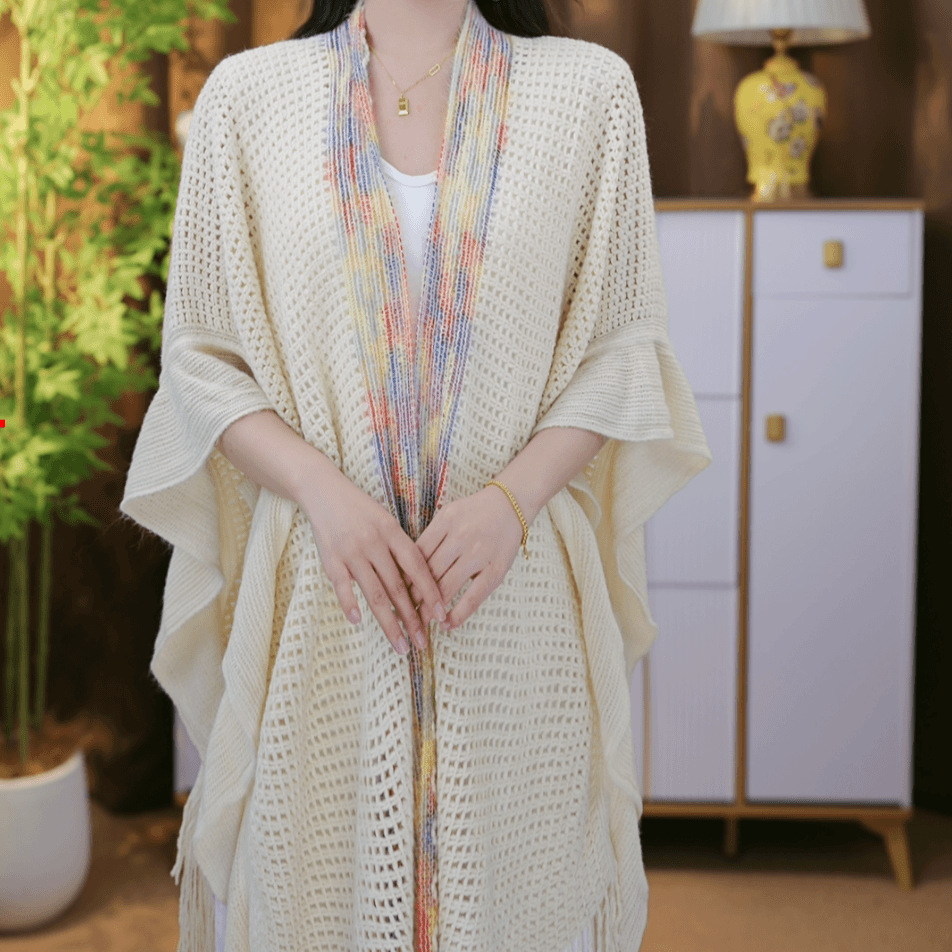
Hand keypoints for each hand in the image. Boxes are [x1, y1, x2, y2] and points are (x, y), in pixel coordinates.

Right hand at [297, 468, 446, 654]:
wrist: (324, 491)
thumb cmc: (360, 509)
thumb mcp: (386, 521)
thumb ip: (400, 548)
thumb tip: (419, 582)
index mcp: (392, 532)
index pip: (417, 567)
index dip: (430, 592)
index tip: (440, 615)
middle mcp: (374, 543)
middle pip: (398, 588)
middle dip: (412, 618)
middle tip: (423, 642)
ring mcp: (351, 553)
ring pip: (374, 594)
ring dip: (389, 623)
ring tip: (400, 645)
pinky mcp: (331, 560)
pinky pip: (342, 587)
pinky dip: (350, 605)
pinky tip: (360, 622)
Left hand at [412, 485, 525, 629]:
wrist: (511, 506)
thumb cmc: (475, 513)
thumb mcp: (449, 515)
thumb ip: (431, 537)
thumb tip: (407, 569)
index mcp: (446, 520)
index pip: (417, 554)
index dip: (404, 576)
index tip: (394, 593)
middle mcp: (461, 536)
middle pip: (429, 572)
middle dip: (413, 596)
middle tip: (401, 614)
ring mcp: (479, 553)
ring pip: (447, 587)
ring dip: (431, 609)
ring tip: (420, 623)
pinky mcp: (496, 569)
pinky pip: (474, 597)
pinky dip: (458, 614)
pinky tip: (447, 624)